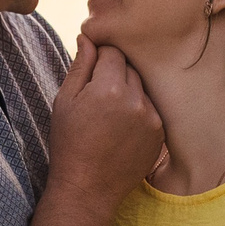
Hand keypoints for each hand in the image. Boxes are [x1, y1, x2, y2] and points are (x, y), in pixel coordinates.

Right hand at [48, 37, 162, 205]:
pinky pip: (150, 109)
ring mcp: (151, 118)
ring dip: (128, 94)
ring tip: (109, 117)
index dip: (100, 59)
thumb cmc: (69, 143)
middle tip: (98, 99)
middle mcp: (135, 100)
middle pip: (130, 68)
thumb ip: (80, 66)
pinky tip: (121, 131)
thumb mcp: (65, 101)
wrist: (88, 188)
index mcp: (108, 88)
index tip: (91, 76)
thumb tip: (87, 37)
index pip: (113, 52)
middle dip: (115, 75)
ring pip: (142, 88)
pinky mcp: (160, 133)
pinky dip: (138, 113)